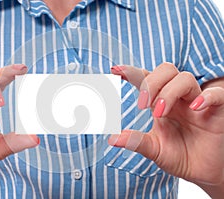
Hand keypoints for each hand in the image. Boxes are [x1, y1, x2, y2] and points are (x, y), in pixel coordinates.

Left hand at [109, 63, 223, 186]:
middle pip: (167, 70)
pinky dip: (207, 97)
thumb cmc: (178, 156)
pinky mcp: (218, 113)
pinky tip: (195, 107)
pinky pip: (218, 95)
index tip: (114, 70)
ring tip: (159, 113)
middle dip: (151, 82)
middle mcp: (178, 98)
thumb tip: (112, 139)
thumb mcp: (154, 149)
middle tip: (142, 105)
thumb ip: (136, 142)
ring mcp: (198, 103)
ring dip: (168, 92)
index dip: (132, 72)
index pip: (147, 79)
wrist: (202, 172)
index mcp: (160, 102)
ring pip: (185, 78)